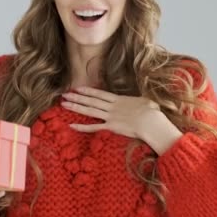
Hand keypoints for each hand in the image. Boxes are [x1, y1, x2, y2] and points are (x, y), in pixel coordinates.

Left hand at [61, 87, 182, 154]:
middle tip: (64, 95)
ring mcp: (110, 117)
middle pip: (91, 101)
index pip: (99, 94)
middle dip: (76, 98)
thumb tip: (137, 99)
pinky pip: (94, 127)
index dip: (87, 91)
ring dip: (76, 107)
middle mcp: (112, 107)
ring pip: (89, 111)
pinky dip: (82, 127)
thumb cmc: (152, 112)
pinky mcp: (111, 127)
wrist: (152, 122)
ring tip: (64, 104)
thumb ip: (136, 100)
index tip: (77, 88)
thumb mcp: (144, 100)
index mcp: (119, 99)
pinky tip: (71, 126)